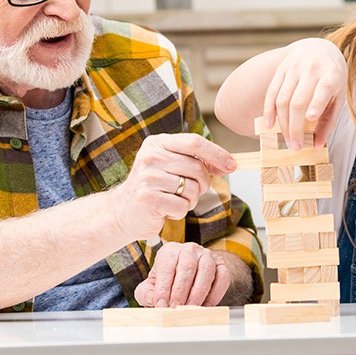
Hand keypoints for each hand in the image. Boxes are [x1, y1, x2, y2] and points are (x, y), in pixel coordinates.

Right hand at [110, 133, 236, 240]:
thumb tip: (228, 164)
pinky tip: (166, 210)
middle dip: (203, 184)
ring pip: (192, 189)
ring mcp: (148, 177)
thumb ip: (197, 161)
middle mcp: (150, 156)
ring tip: (175, 200)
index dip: (217, 154)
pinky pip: (182, 206)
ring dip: (191, 200)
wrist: (122, 212)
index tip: (232, 165)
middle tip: (193, 191)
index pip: (195, 142)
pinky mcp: (148, 198)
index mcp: (157, 143)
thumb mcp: (172, 166)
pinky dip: (180, 211)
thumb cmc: (154, 187)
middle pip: (197, 168)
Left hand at [135, 242, 231, 306]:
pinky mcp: (221, 264)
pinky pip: (222, 277)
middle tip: (176, 308)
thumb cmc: (168, 281)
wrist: (190, 275)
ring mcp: (207, 255)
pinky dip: (215, 293)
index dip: (163, 288)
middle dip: (181, 291)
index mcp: (169, 251)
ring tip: (190, 308)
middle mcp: (189, 249)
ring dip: (198, 292)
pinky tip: (206, 306)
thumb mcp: (151, 286)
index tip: (161, 305)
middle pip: (187, 267)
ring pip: (206, 270)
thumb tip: (154, 300)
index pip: (166, 267)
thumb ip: (146, 293)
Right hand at [263, 38, 346, 148]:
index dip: (317, 103)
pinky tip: (269, 125)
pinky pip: (271, 92)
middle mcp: (311, 69)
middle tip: (295, 146)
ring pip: (282, 99)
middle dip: (295, 126)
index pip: (323, 88)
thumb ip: (329, 120)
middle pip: (298, 101)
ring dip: (283, 123)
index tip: (311, 117)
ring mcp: (294, 68)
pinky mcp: (280, 69)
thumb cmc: (332, 78)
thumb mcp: (339, 96)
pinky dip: (269, 110)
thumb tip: (317, 144)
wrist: (319, 48)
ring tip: (287, 140)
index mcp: (331, 74)